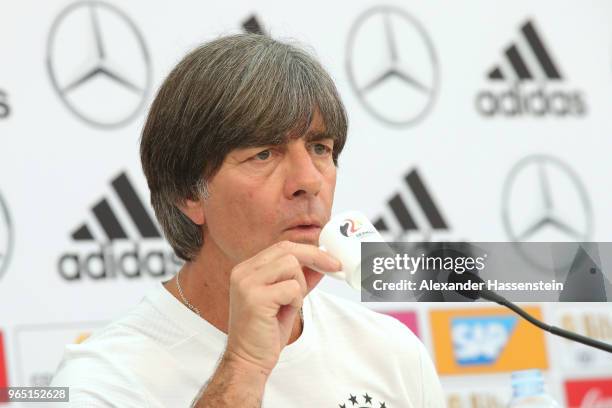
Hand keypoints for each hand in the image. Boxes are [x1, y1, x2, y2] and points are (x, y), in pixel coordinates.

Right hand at [224, 240, 341, 374]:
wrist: (248, 360)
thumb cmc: (265, 333)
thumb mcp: (287, 300)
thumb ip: (300, 280)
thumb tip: (321, 264)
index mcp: (248, 269)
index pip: (282, 247)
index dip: (309, 251)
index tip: (331, 260)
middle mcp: (243, 272)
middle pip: (287, 249)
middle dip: (316, 257)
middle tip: (335, 267)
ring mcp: (247, 284)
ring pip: (291, 265)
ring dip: (300, 285)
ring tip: (290, 304)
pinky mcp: (255, 298)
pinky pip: (291, 288)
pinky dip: (295, 300)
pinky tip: (284, 312)